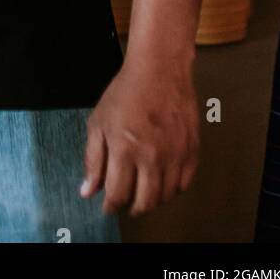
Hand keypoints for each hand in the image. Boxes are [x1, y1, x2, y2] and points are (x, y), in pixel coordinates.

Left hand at [79, 58, 199, 216]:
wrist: (159, 69)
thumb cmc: (125, 93)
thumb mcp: (99, 122)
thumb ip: (93, 159)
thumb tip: (87, 191)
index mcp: (124, 149)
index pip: (118, 194)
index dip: (111, 206)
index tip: (108, 207)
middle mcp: (152, 156)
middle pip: (145, 202)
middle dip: (132, 208)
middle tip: (127, 204)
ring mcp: (175, 154)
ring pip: (166, 196)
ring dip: (153, 200)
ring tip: (144, 193)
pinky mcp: (192, 150)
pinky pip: (184, 184)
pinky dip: (173, 189)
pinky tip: (162, 182)